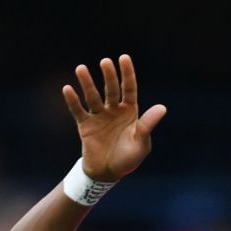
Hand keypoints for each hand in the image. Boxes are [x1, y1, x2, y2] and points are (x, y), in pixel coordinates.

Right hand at [63, 54, 166, 181]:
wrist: (108, 173)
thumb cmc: (128, 158)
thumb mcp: (141, 142)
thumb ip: (148, 124)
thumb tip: (163, 107)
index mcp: (130, 112)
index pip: (129, 89)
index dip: (127, 74)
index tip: (124, 58)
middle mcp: (114, 110)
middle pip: (111, 89)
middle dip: (108, 76)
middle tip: (105, 62)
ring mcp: (99, 116)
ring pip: (92, 97)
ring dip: (87, 83)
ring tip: (81, 68)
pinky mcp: (86, 125)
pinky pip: (78, 111)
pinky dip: (73, 101)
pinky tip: (67, 89)